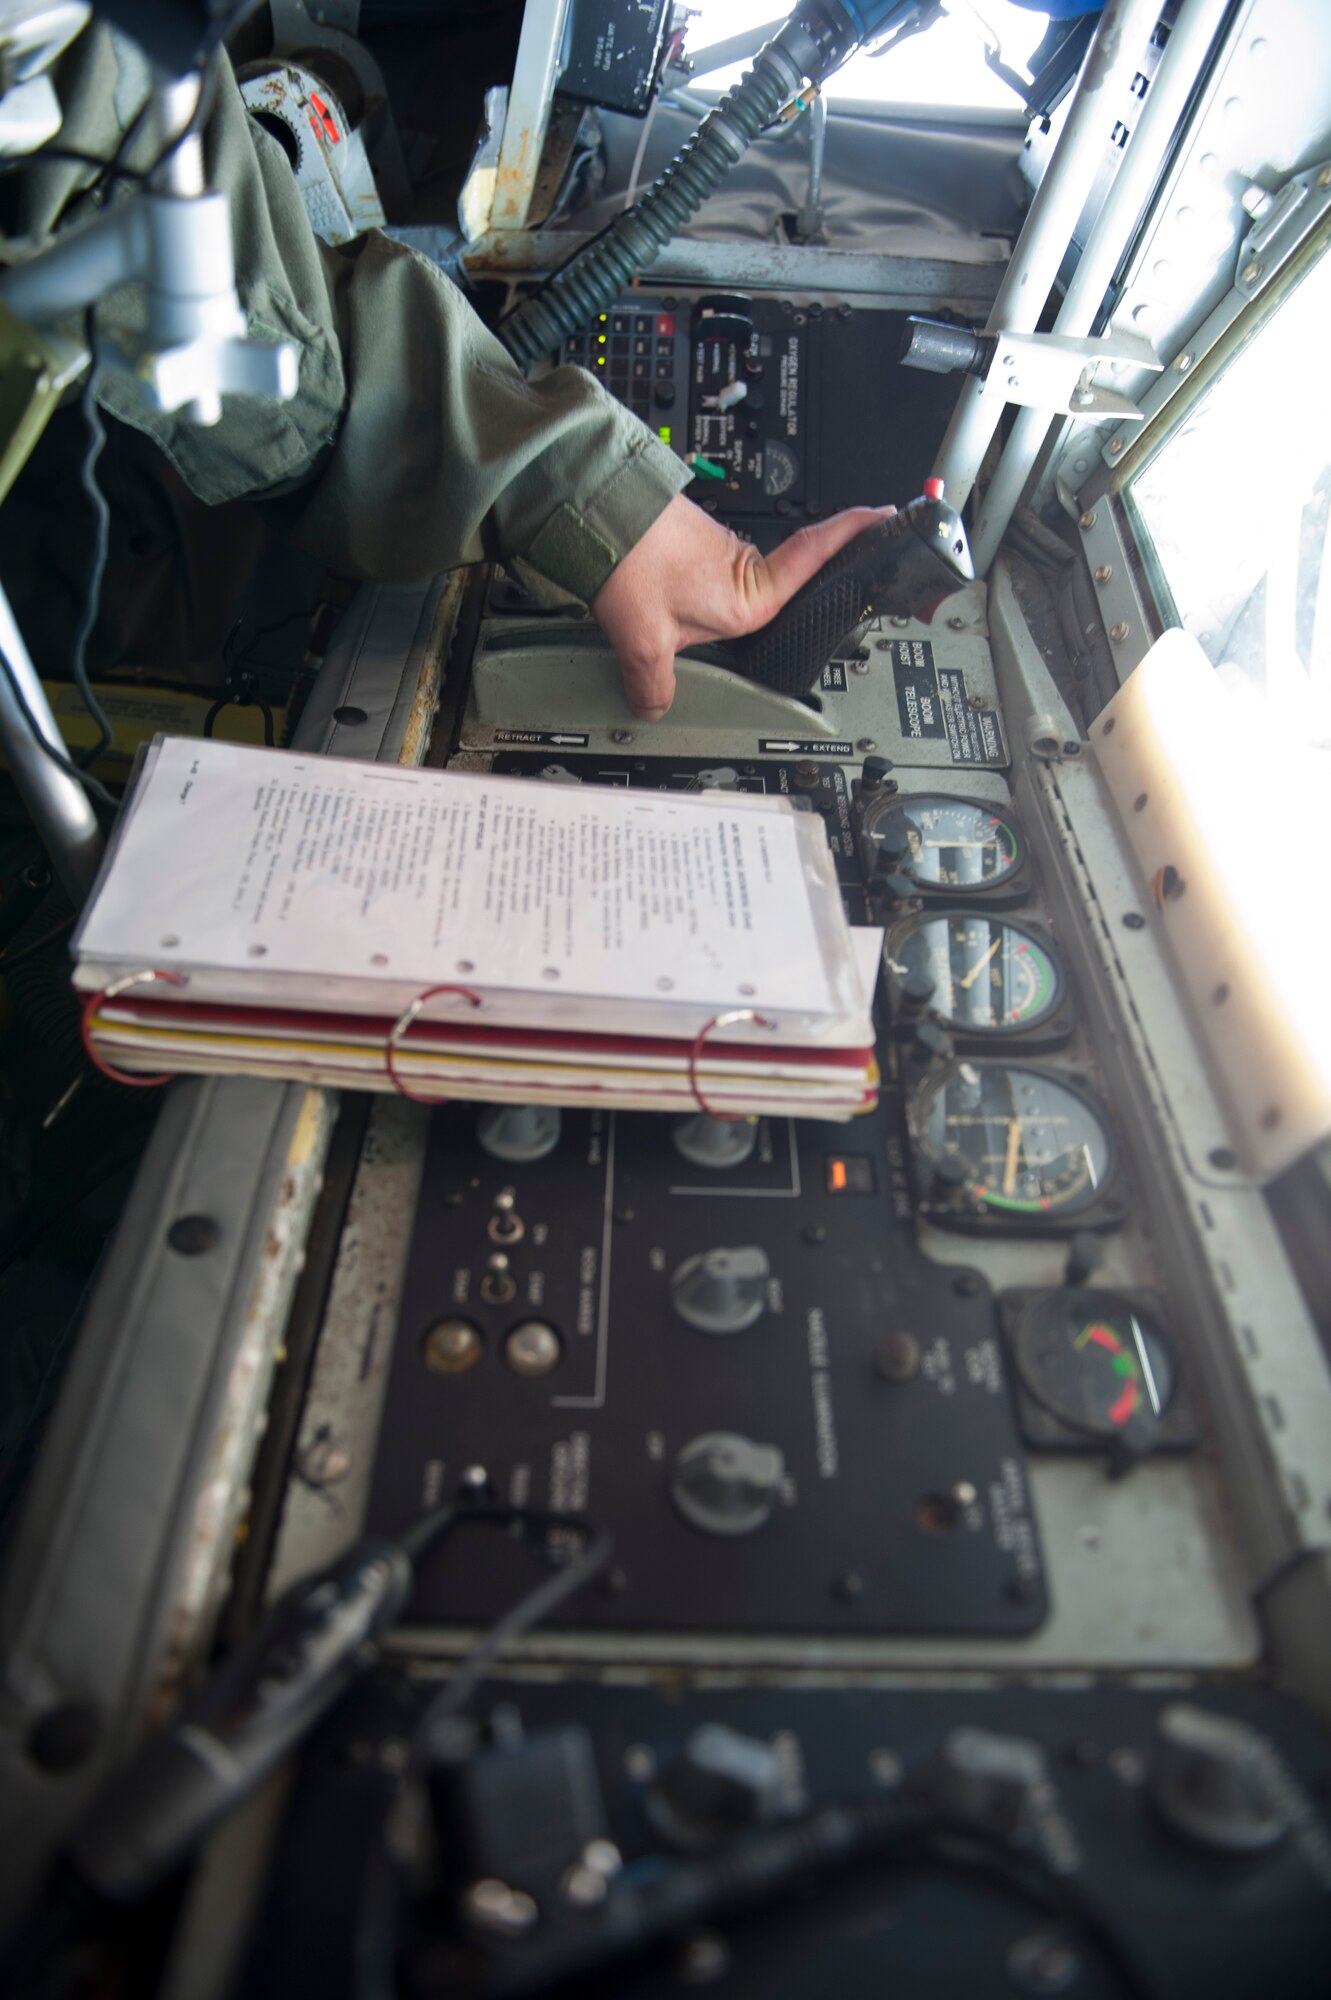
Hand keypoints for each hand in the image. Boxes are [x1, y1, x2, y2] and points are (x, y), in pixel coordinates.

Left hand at [590, 494, 895, 719]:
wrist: (589, 512)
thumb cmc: (628, 563)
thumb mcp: (643, 644)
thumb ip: (655, 686)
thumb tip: (655, 707)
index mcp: (751, 595)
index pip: (817, 555)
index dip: (854, 534)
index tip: (884, 517)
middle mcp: (742, 566)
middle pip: (777, 583)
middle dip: (765, 601)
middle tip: (771, 603)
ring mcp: (717, 547)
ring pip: (731, 580)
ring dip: (709, 596)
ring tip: (679, 607)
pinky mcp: (692, 539)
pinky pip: (703, 570)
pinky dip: (689, 584)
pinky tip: (660, 592)